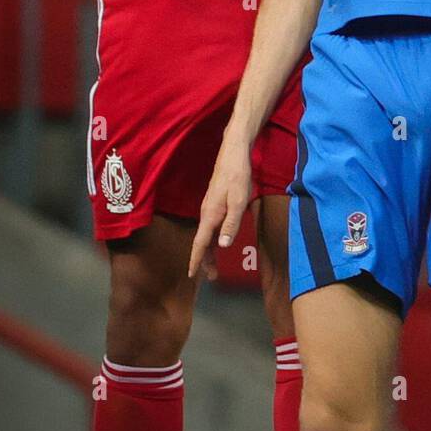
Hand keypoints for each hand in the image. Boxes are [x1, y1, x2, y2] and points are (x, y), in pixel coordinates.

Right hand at [188, 123, 252, 279]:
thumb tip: (221, 246)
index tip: (192, 275)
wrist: (233, 153)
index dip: (196, 260)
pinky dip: (212, 239)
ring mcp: (209, 207)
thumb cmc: (238, 176)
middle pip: (202, 242)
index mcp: (210, 215)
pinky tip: (220, 242)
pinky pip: (210, 226)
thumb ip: (231, 224)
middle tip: (213, 277)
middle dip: (205, 260)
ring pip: (206, 234)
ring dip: (210, 250)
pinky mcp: (214, 202)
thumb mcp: (239, 201)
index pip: (200, 243)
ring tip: (216, 265)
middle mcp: (206, 213)